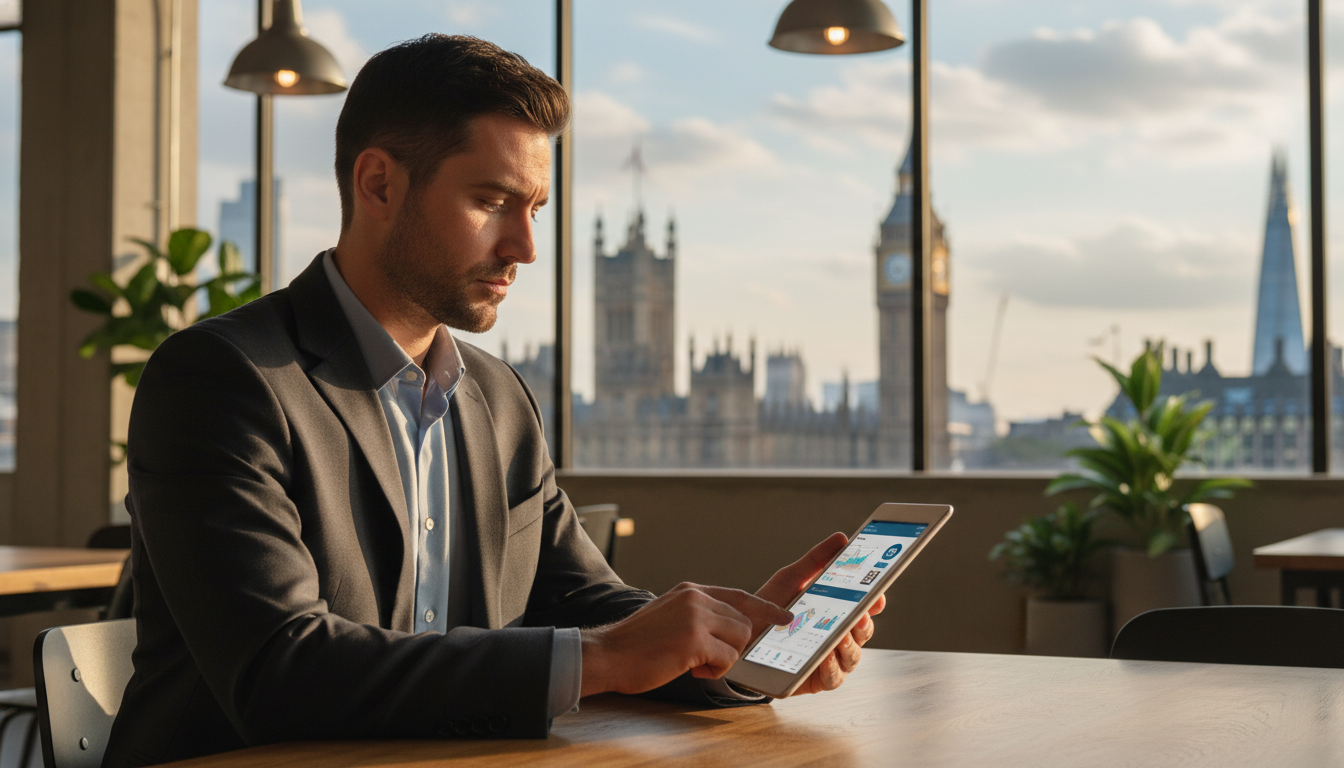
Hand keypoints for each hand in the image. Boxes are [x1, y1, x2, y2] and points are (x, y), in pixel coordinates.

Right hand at [580, 582, 792, 696]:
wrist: (607, 654)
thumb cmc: (638, 644)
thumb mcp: (671, 615)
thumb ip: (699, 615)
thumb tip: (733, 629)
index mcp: (691, 591)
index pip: (739, 596)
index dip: (765, 609)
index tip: (785, 617)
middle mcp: (696, 598)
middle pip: (743, 623)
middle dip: (733, 647)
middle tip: (706, 659)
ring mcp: (695, 617)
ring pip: (738, 641)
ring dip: (722, 659)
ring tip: (693, 663)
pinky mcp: (694, 639)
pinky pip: (726, 660)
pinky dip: (712, 671)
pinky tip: (688, 668)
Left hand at [756, 532, 886, 695]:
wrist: (741, 636)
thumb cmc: (771, 606)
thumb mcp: (792, 579)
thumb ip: (816, 560)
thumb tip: (841, 538)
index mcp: (838, 612)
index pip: (866, 607)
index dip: (875, 600)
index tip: (876, 593)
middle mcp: (840, 637)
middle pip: (863, 631)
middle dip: (863, 622)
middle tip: (858, 613)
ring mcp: (831, 660)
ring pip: (854, 655)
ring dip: (850, 645)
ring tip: (840, 634)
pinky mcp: (817, 680)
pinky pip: (834, 677)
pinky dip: (832, 667)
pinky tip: (825, 656)